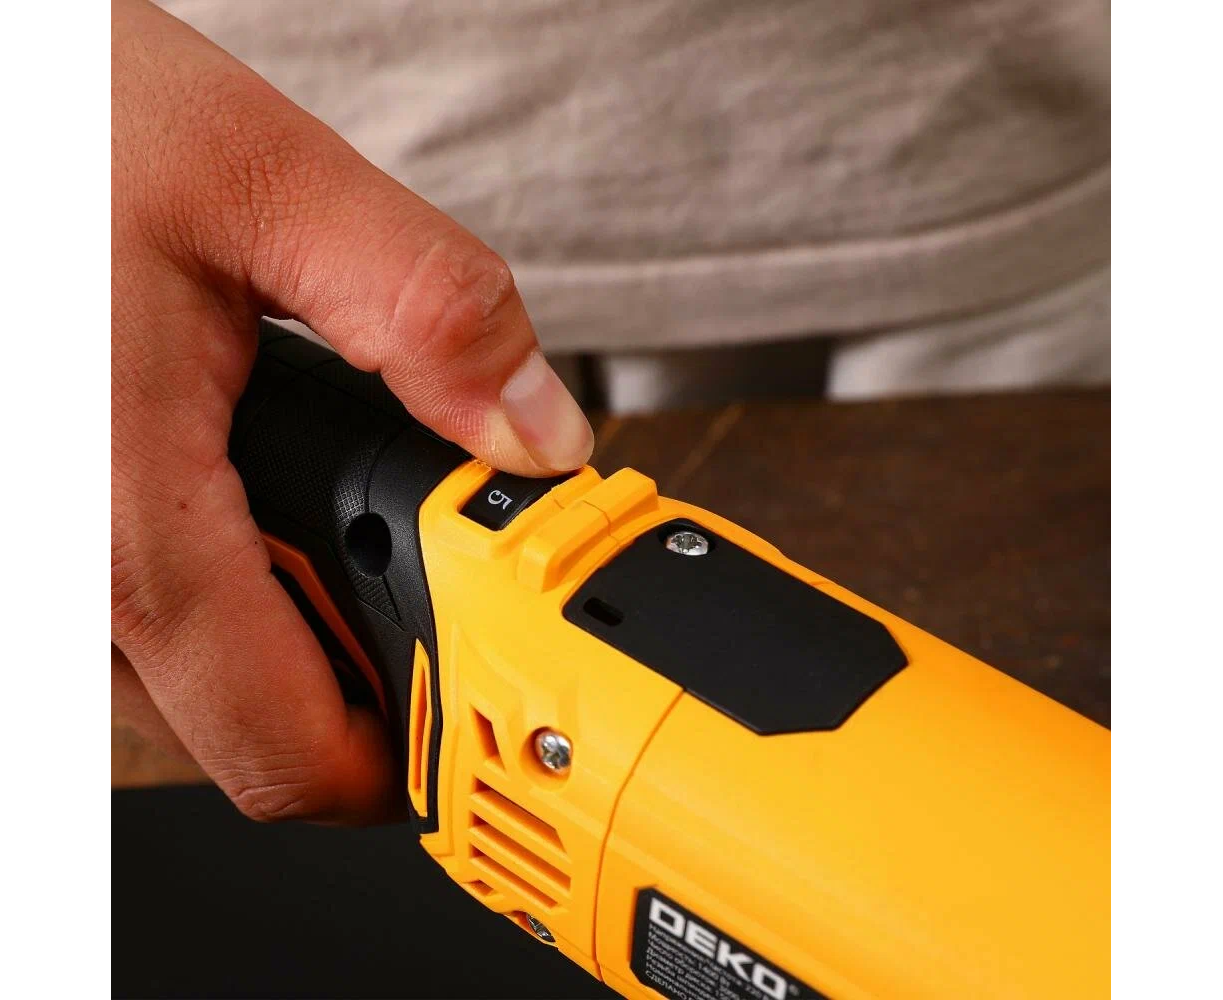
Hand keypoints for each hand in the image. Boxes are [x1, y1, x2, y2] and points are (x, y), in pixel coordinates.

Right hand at [111, 0, 592, 823]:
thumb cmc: (61, 121)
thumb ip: (424, 307)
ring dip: (299, 636)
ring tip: (346, 527)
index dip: (400, 762)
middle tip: (429, 587)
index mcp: (121, 507)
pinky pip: (157, 626)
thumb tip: (534, 429)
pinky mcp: (56, 529)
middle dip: (362, 678)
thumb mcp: (266, 182)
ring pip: (200, 689)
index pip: (281, 741)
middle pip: (251, 729)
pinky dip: (240, 596)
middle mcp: (63, 566)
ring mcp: (48, 562)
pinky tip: (270, 503)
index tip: (476, 719)